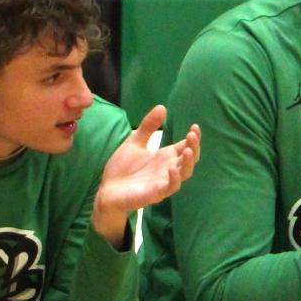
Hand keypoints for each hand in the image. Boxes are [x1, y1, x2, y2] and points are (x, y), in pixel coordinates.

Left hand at [91, 104, 200, 244]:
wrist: (106, 190)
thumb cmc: (122, 169)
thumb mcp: (134, 142)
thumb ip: (148, 127)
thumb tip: (162, 107)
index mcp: (165, 157)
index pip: (185, 146)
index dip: (193, 138)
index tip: (194, 127)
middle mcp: (168, 169)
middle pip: (189, 159)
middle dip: (194, 147)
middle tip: (192, 135)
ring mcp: (163, 182)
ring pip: (184, 174)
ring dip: (188, 162)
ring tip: (187, 149)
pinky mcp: (155, 194)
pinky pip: (169, 187)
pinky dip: (173, 179)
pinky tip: (172, 169)